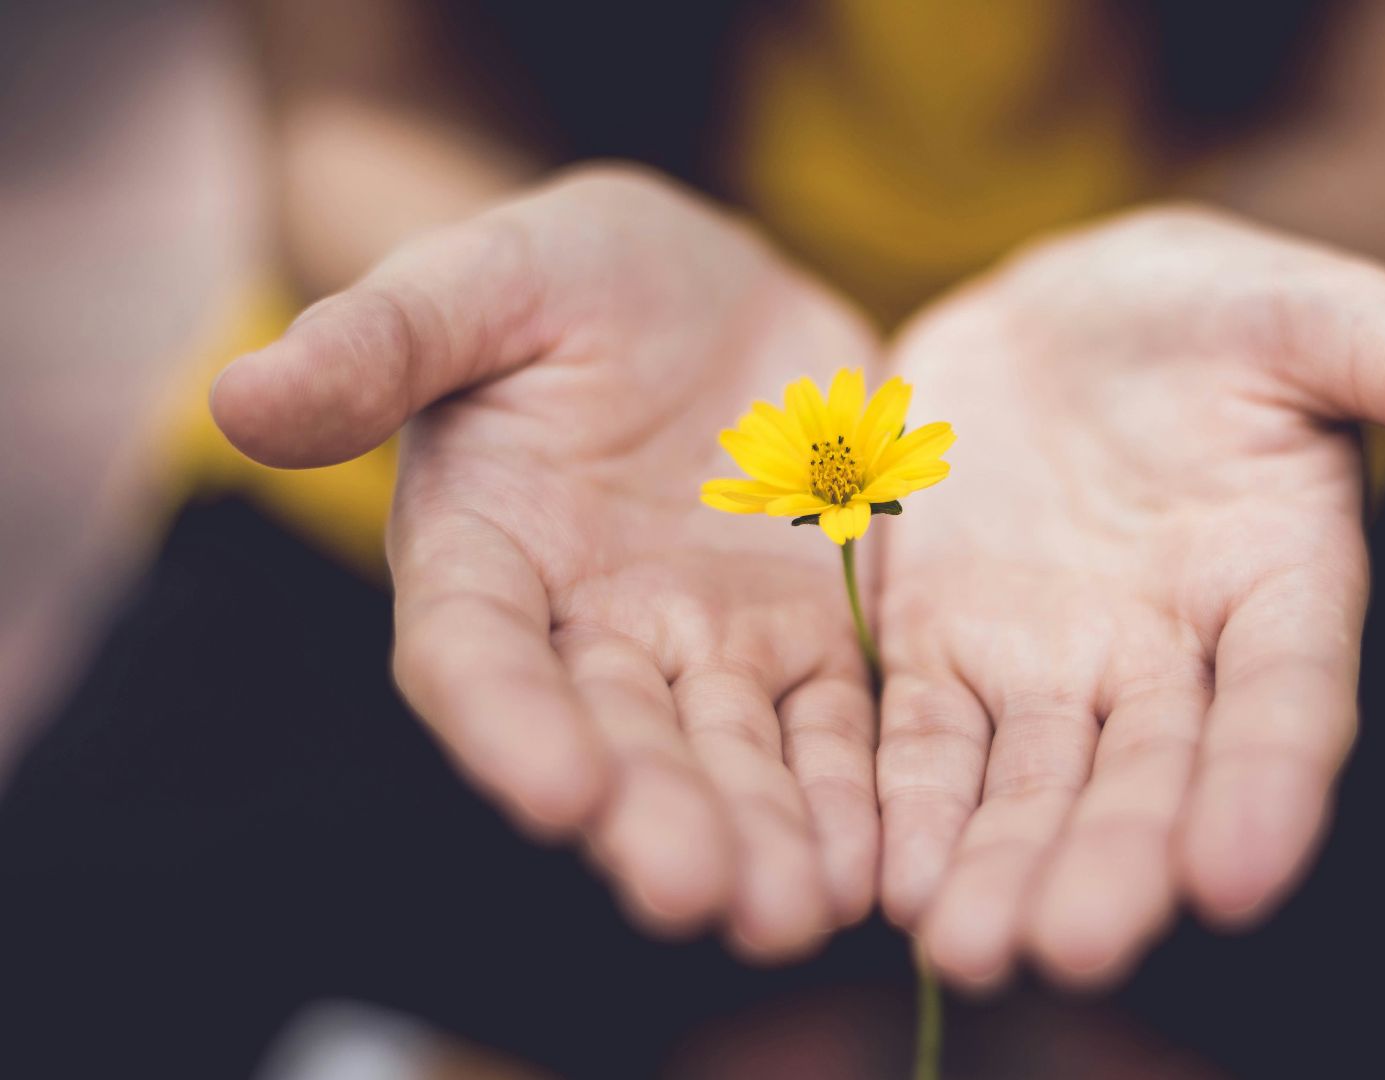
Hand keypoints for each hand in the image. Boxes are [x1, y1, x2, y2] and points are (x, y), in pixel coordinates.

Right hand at [212, 167, 881, 959]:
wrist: (706, 287)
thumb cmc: (568, 275)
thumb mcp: (481, 278)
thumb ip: (381, 341)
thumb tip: (239, 396)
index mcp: (484, 552)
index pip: (478, 656)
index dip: (509, 725)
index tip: (557, 792)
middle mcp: (588, 628)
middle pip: (616, 739)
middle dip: (656, 818)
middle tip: (699, 896)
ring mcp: (705, 642)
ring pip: (731, 755)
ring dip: (763, 836)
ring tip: (798, 911)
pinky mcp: (809, 636)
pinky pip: (834, 725)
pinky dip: (854, 792)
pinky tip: (881, 862)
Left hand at [873, 205, 1384, 988]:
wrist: (1059, 312)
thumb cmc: (1213, 311)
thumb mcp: (1323, 317)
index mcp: (1281, 584)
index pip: (1288, 702)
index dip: (1268, 785)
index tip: (1240, 875)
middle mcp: (1170, 656)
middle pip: (1147, 774)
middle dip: (1113, 861)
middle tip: (1073, 946)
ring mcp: (1051, 665)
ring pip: (1030, 783)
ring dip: (1000, 864)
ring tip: (967, 946)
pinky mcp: (942, 651)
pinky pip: (921, 739)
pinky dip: (904, 804)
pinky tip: (881, 877)